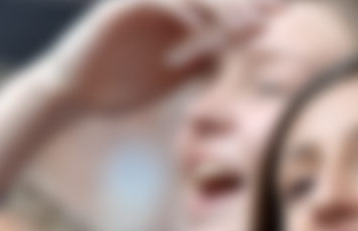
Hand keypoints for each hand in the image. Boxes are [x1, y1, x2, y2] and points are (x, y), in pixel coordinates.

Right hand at [32, 0, 278, 114]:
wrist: (75, 95)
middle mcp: (161, 3)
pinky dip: (182, 13)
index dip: (249, 7)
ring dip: (219, 7)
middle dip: (243, 3)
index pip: (218, 6)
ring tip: (244, 26)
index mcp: (177, 15)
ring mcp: (141, 2)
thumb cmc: (123, 85)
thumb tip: (238, 56)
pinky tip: (200, 29)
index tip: (282, 15)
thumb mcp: (177, 74)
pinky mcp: (119, 7)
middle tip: (273, 17)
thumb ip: (205, 59)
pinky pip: (157, 1)